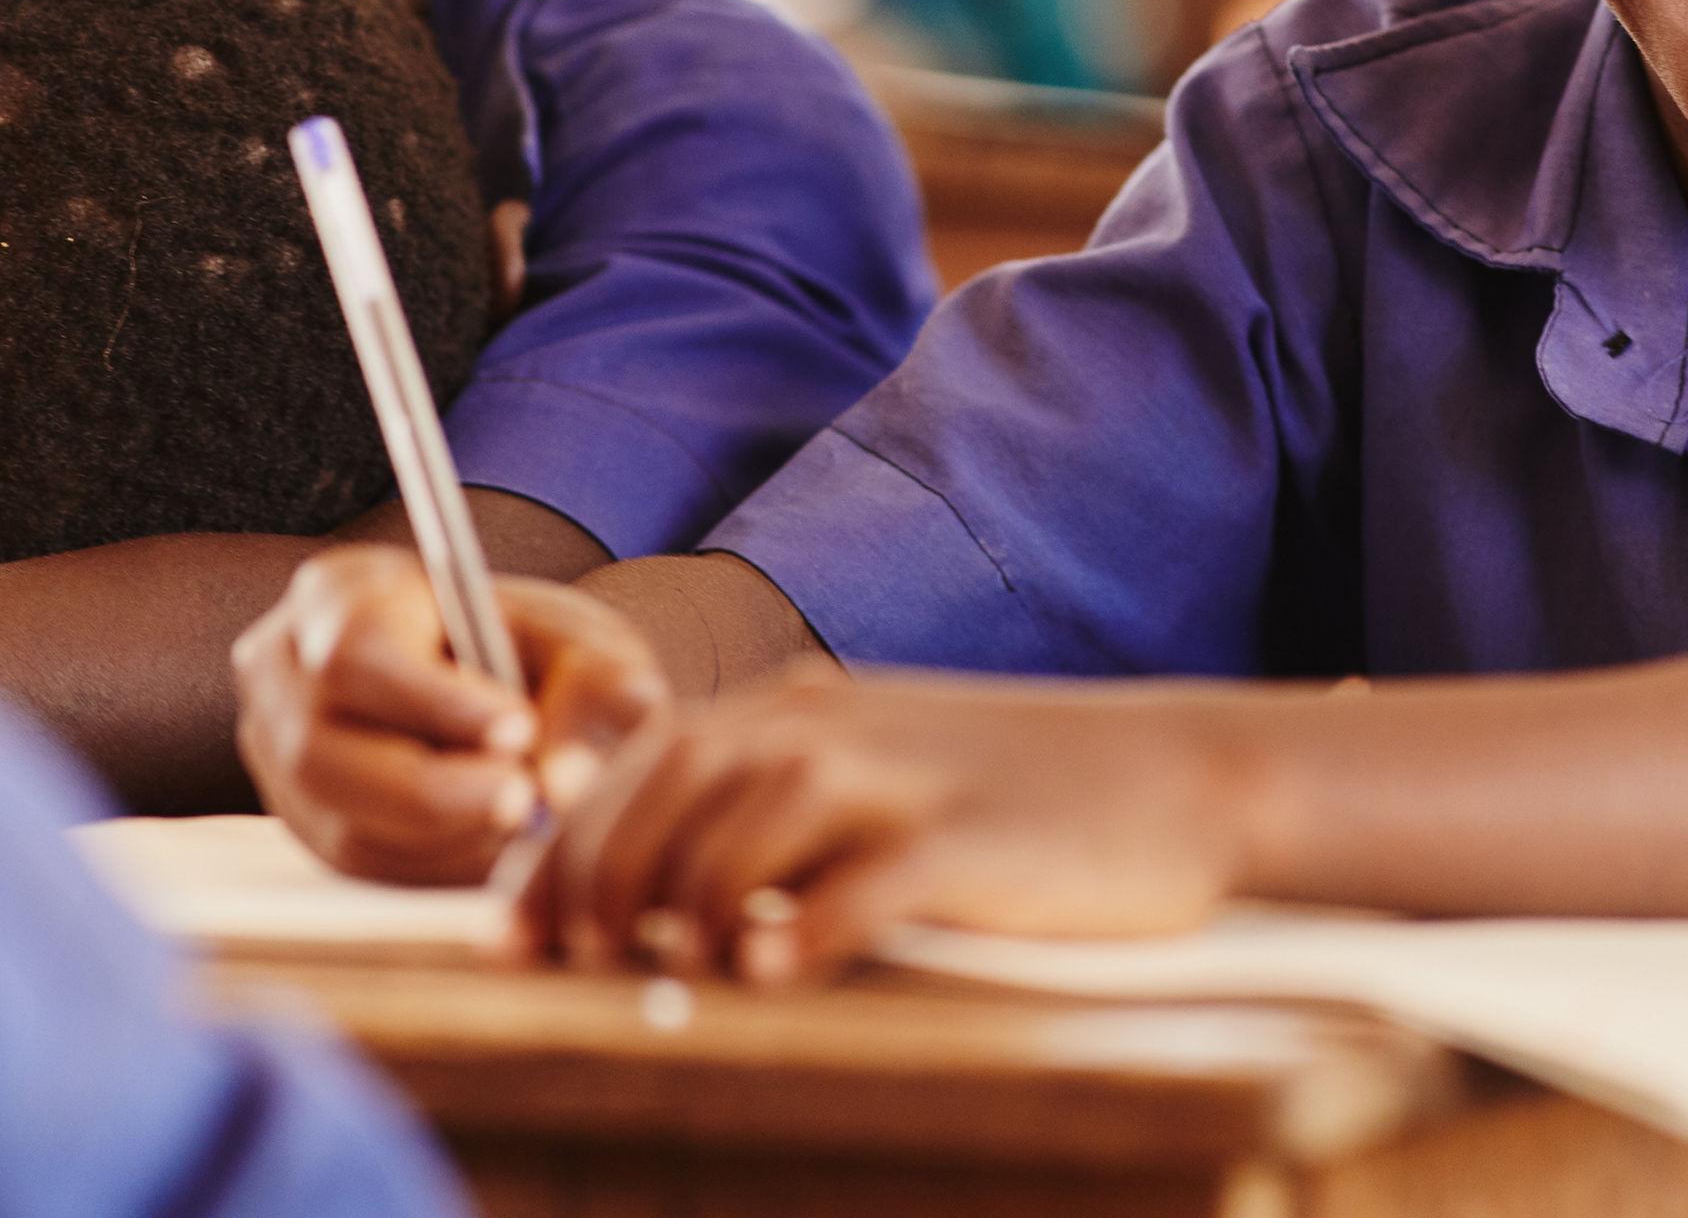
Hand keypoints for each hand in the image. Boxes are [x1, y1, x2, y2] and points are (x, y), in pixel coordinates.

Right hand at [233, 548, 665, 882]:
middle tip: (526, 801)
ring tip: (525, 820)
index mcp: (335, 594)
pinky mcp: (305, 819)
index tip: (520, 729)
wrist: (501, 681)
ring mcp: (279, 754)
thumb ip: (591, 686)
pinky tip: (495, 843)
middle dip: (434, 790)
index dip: (433, 702)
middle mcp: (281, 672)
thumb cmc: (531, 645)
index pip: (355, 653)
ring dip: (443, 837)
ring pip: (339, 821)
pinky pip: (358, 862)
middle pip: (320, 752)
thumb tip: (562, 781)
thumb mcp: (575, 637)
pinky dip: (435, 864)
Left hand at [523, 671, 1257, 986]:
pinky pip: (869, 883)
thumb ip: (769, 803)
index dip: (562, 847)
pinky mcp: (972, 844)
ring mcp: (905, 781)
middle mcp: (837, 728)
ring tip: (662, 971)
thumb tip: (645, 881)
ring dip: (690, 900)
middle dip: (600, 876)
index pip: (642, 766)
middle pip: (674, 786)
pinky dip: (807, 929)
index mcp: (804, 713)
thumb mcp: (878, 768)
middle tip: (567, 962)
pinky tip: (768, 973)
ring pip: (754, 824)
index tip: (512, 934)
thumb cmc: (1012, 792)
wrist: (1175, 776)